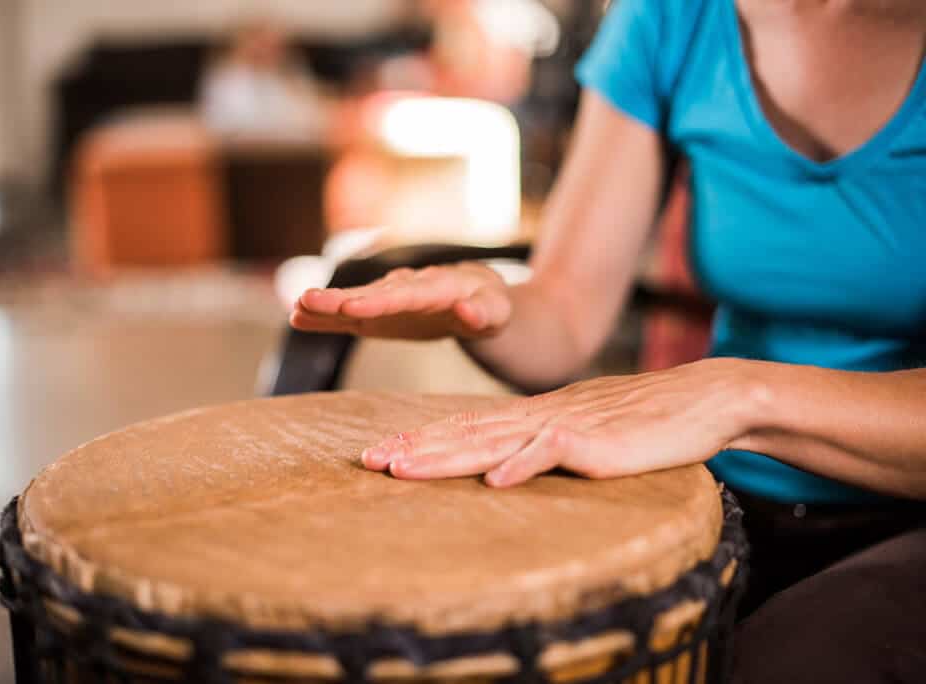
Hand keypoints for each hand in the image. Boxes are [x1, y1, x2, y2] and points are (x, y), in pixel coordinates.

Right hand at [290, 262, 511, 339]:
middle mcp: (406, 287)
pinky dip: (326, 317)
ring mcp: (389, 298)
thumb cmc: (490, 305)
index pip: (406, 294)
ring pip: (355, 300)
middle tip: (307, 300)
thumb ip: (482, 313)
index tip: (352, 308)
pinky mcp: (379, 313)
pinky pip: (349, 315)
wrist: (477, 296)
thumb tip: (468, 312)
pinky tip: (298, 317)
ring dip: (326, 304)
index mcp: (437, 287)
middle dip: (340, 298)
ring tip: (296, 307)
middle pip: (371, 294)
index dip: (378, 301)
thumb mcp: (496, 311)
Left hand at [360, 358, 761, 485]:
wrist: (704, 399)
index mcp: (535, 415)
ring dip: (446, 455)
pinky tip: (495, 481)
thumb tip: (506, 468)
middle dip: (414, 448)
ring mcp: (568, 425)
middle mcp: (541, 416)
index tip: (382, 455)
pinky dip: (523, 464)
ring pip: (494, 440)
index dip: (424, 441)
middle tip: (367, 462)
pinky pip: (554, 451)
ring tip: (402, 469)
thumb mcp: (585, 433)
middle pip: (467, 431)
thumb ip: (546, 445)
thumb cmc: (647, 422)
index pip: (468, 426)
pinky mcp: (599, 441)